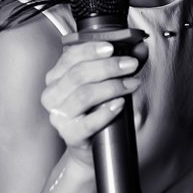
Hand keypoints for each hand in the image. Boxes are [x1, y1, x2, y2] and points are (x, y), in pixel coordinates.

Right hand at [41, 38, 147, 165]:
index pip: (69, 57)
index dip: (90, 50)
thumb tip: (139, 48)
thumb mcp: (104, 83)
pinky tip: (119, 104)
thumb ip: (120, 65)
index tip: (112, 47)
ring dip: (112, 87)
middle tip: (130, 64)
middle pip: (78, 74)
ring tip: (131, 84)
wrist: (90, 146)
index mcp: (56, 78)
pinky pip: (88, 123)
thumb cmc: (95, 111)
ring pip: (84, 95)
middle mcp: (52, 95)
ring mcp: (59, 116)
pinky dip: (106, 112)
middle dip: (108, 67)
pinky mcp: (70, 135)